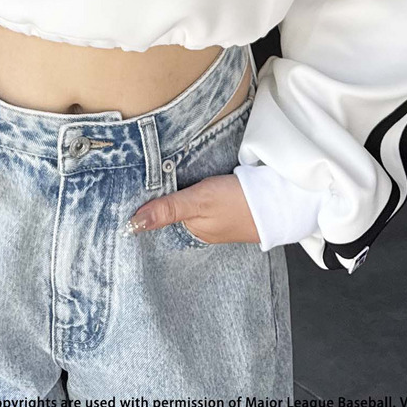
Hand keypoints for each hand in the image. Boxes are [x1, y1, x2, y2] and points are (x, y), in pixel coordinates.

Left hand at [124, 174, 259, 243]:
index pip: (159, 221)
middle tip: (136, 178)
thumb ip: (167, 209)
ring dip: (174, 191)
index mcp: (192, 232)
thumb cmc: (239, 202)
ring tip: (154, 174)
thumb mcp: (199, 202)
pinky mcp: (225, 205)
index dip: (145, 208)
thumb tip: (132, 225)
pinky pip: (200, 198)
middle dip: (157, 198)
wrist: (282, 199)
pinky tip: (185, 176)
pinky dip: (191, 188)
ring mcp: (214, 217)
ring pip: (185, 204)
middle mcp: (201, 228)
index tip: (124, 194)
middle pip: (171, 211)